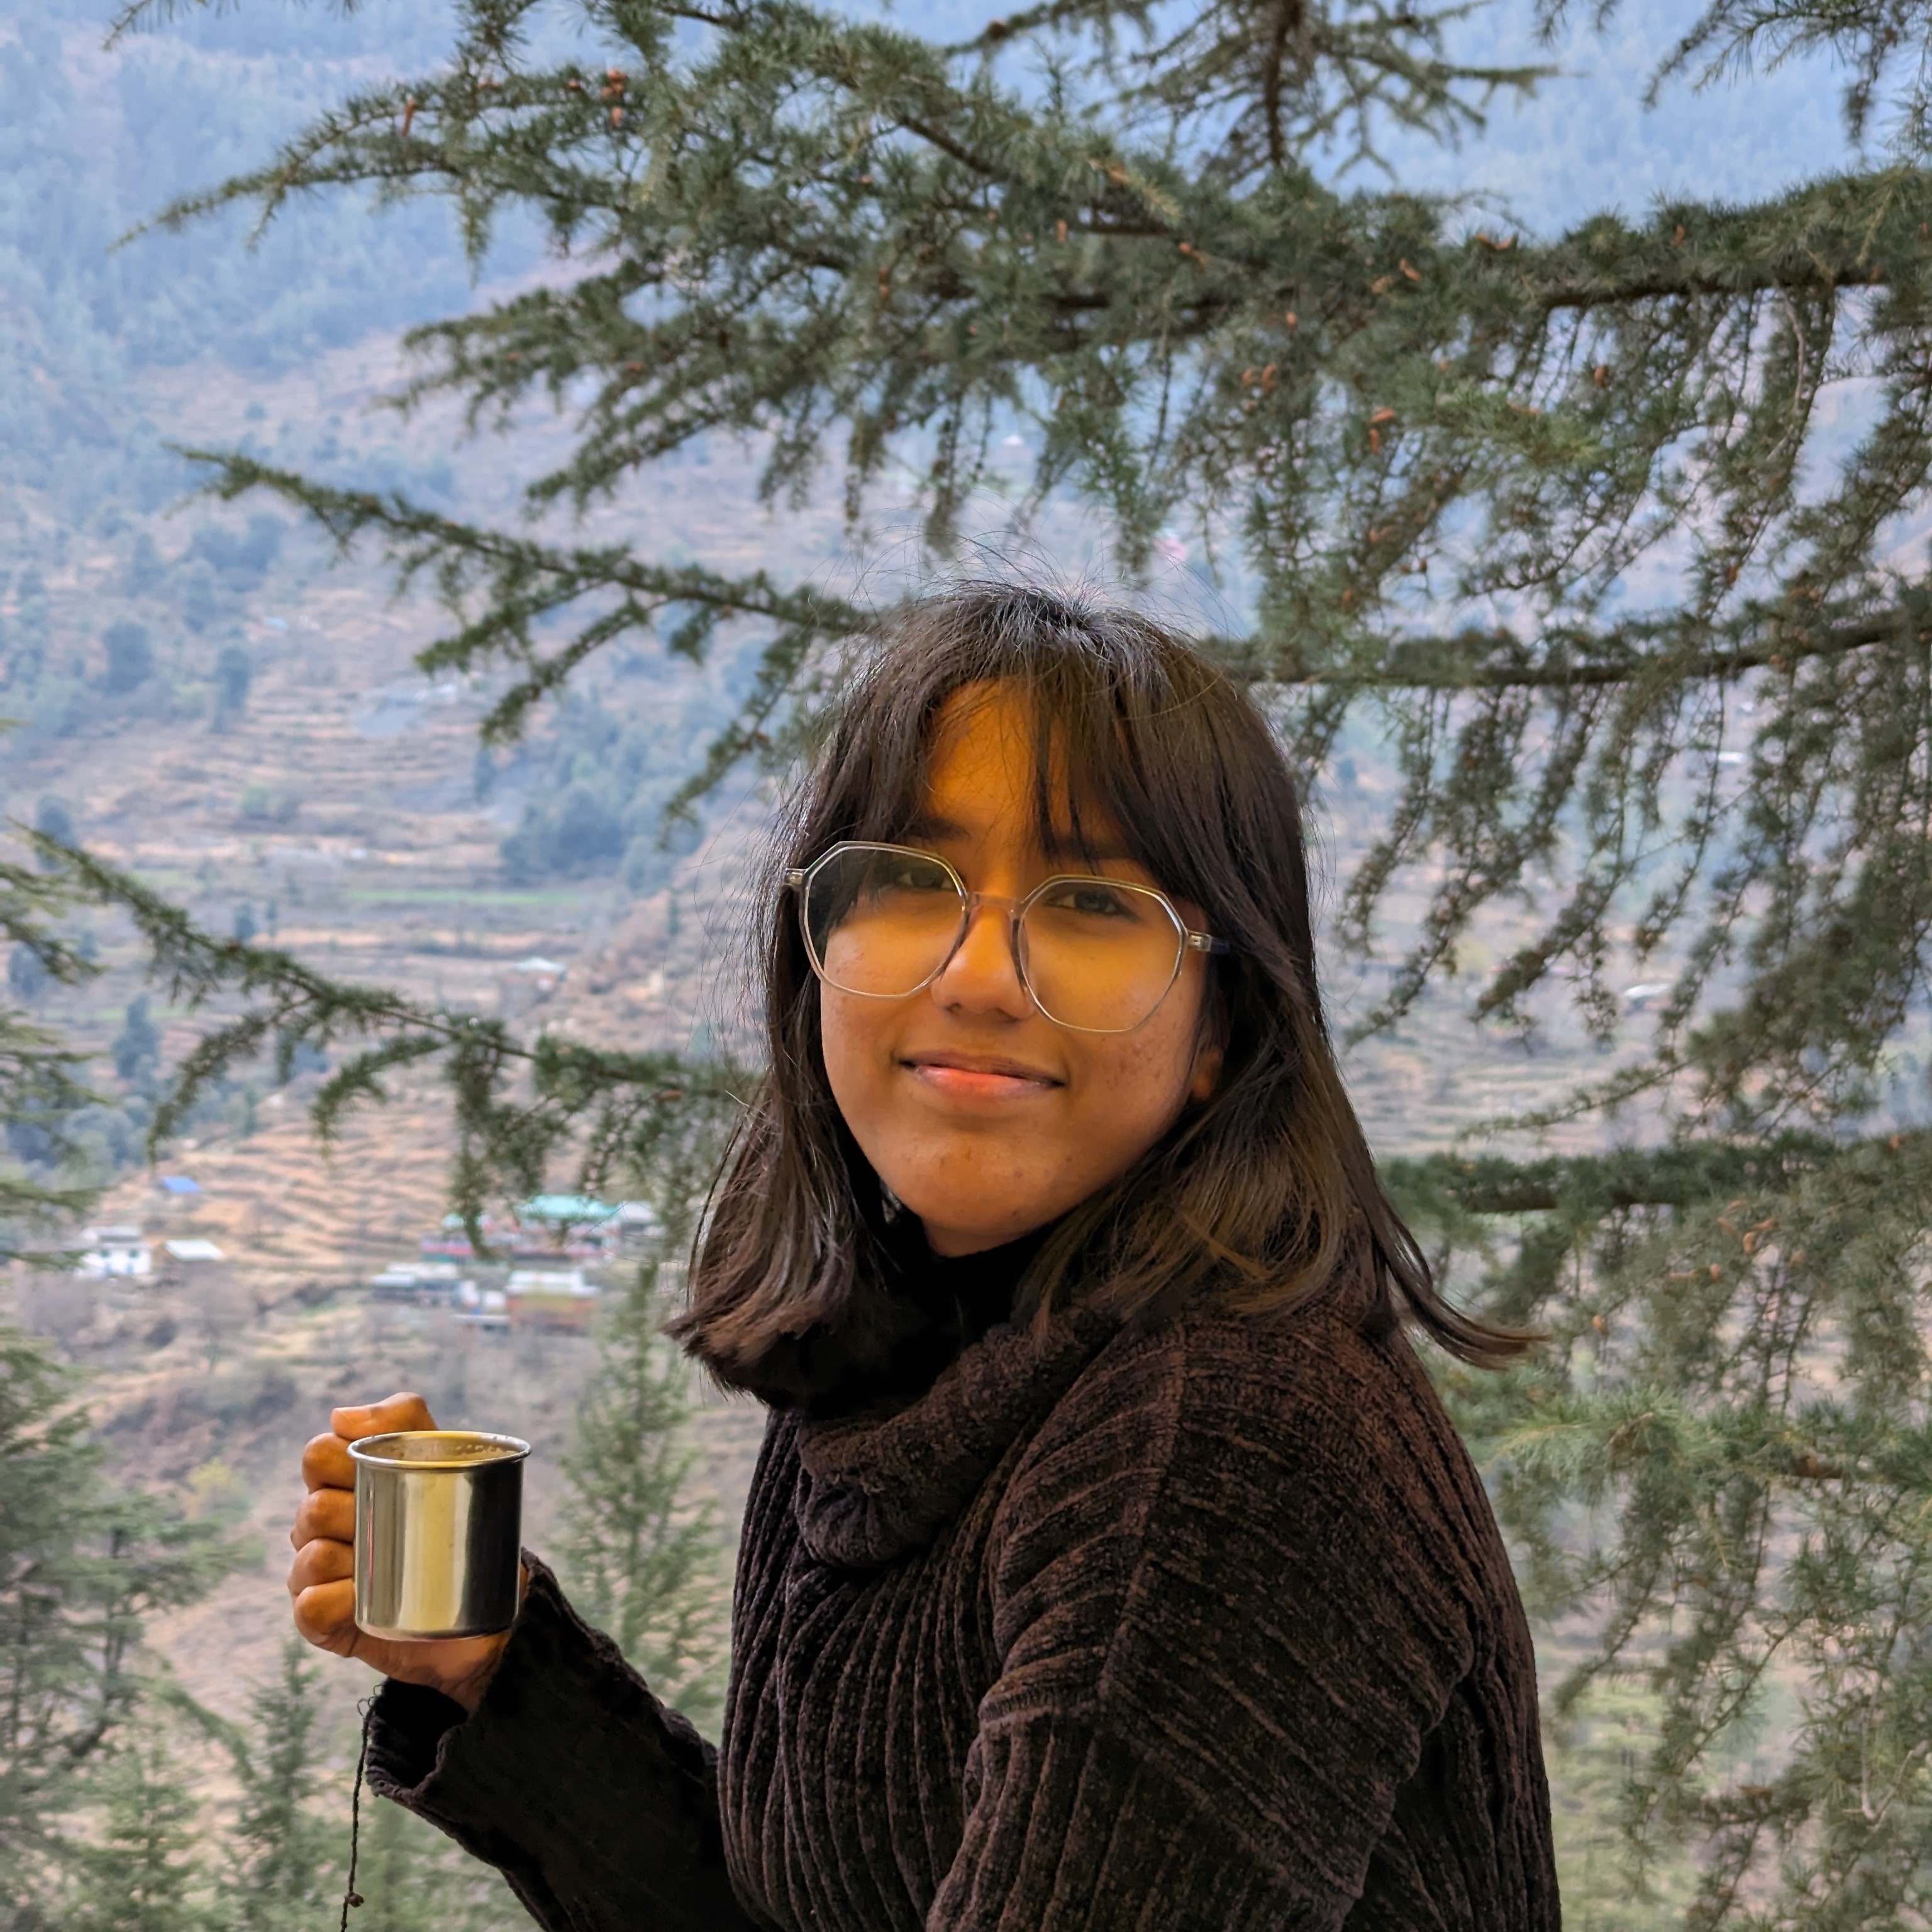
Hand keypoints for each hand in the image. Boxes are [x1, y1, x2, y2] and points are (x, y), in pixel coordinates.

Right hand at [288, 1391, 519, 1712]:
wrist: (482, 1596)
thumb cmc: (456, 1519)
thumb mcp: (445, 1456)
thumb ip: (403, 1417)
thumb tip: (339, 1416)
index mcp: (340, 1483)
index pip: (317, 1456)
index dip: (343, 1459)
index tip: (384, 1471)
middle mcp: (318, 1527)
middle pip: (314, 1508)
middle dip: (358, 1514)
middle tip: (400, 1524)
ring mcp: (315, 1574)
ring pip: (311, 1557)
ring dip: (354, 1561)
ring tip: (390, 1566)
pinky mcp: (321, 1620)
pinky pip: (311, 1606)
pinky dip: (338, 1602)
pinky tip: (364, 1600)